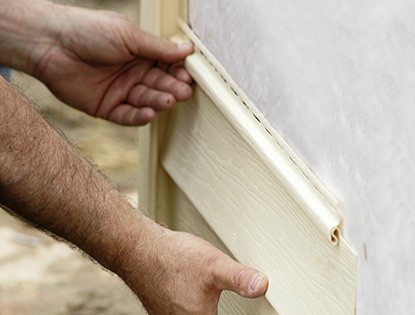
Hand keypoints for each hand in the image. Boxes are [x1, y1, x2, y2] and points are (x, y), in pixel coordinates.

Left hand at [33, 6, 192, 124]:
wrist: (50, 44)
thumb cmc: (88, 31)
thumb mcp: (128, 35)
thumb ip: (158, 47)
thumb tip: (186, 50)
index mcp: (139, 53)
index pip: (166, 65)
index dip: (177, 71)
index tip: (188, 75)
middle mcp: (132, 73)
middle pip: (158, 84)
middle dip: (172, 88)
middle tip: (183, 92)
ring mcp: (120, 91)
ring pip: (146, 100)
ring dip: (158, 102)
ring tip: (168, 101)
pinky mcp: (107, 107)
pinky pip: (127, 116)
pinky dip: (139, 117)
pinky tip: (149, 113)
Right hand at [117, 225, 268, 314]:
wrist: (139, 249)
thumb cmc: (171, 258)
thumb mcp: (214, 265)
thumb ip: (240, 278)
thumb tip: (261, 286)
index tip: (237, 310)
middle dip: (216, 311)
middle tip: (217, 300)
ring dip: (205, 310)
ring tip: (209, 301)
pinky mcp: (162, 310)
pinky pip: (182, 314)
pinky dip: (193, 308)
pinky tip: (194, 296)